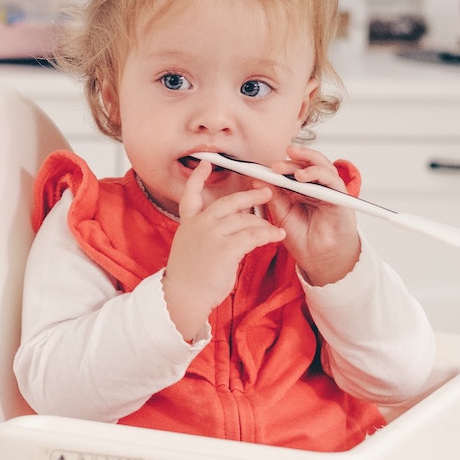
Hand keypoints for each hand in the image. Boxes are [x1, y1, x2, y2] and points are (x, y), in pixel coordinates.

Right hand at [163, 159, 284, 340]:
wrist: (182, 296)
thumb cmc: (189, 277)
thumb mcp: (189, 248)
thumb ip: (204, 233)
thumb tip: (227, 227)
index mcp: (188, 223)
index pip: (190, 194)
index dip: (198, 177)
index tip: (205, 163)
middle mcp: (199, 224)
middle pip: (228, 202)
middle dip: (249, 196)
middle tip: (266, 192)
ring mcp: (211, 234)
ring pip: (244, 220)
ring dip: (263, 223)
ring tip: (276, 227)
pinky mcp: (225, 248)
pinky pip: (253, 235)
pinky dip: (268, 234)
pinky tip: (277, 235)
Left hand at [261, 144, 360, 285]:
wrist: (319, 258)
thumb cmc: (304, 238)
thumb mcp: (282, 215)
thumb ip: (274, 197)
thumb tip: (258, 180)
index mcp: (299, 189)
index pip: (291, 169)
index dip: (279, 166)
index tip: (264, 166)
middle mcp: (315, 186)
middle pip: (305, 164)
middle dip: (291, 161)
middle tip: (276, 166)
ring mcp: (328, 189)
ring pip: (320, 166)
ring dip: (306, 162)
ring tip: (291, 171)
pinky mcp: (340, 196)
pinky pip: (332, 180)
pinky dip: (318, 173)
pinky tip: (304, 176)